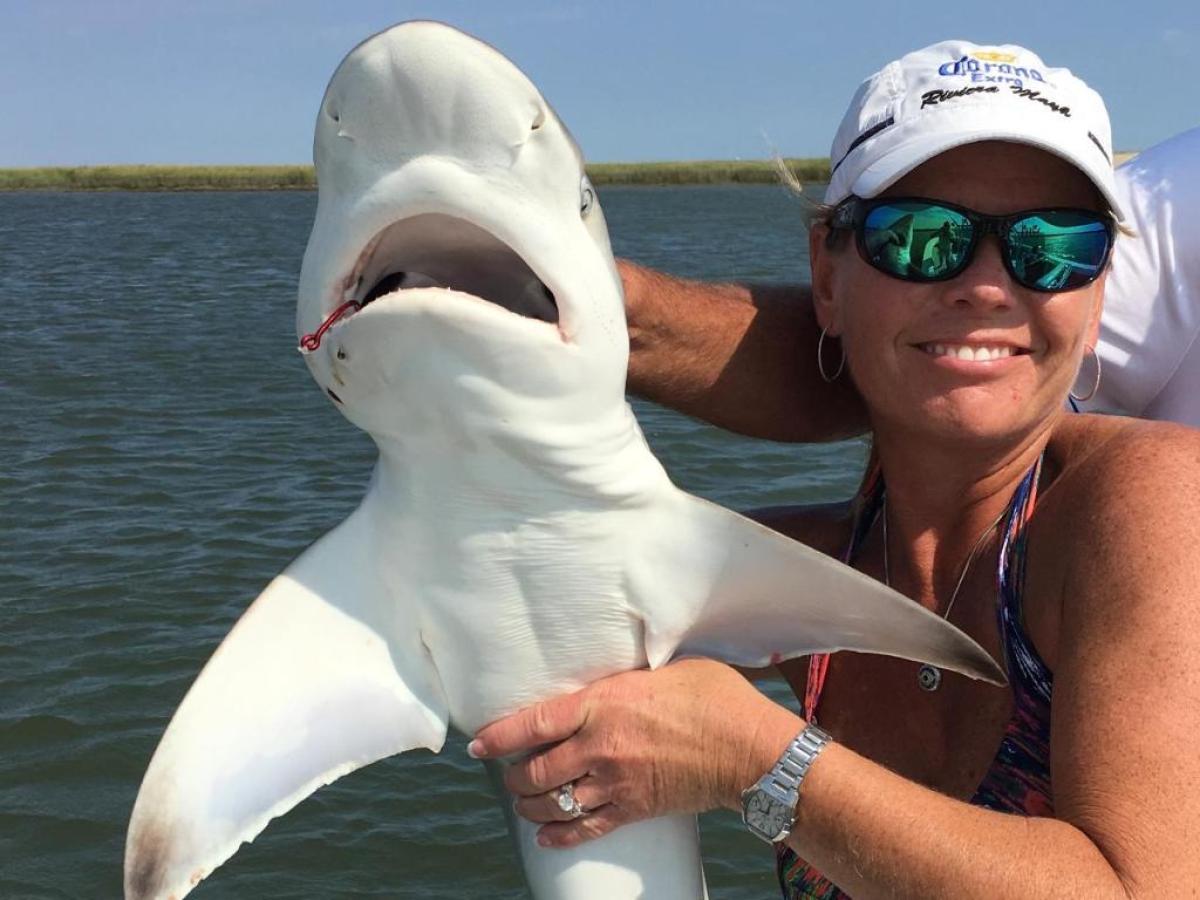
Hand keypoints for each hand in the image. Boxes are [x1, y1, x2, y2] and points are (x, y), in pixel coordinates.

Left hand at [468, 658, 801, 847]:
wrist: (748, 749)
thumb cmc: (714, 697)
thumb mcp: (664, 668)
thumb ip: (626, 678)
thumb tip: (609, 673)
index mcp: (604, 703)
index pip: (535, 723)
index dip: (500, 737)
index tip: (479, 744)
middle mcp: (601, 746)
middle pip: (536, 770)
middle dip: (514, 776)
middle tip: (507, 774)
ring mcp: (615, 782)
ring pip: (554, 802)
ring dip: (531, 805)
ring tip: (524, 802)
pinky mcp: (634, 809)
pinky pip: (586, 829)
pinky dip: (560, 835)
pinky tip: (545, 836)